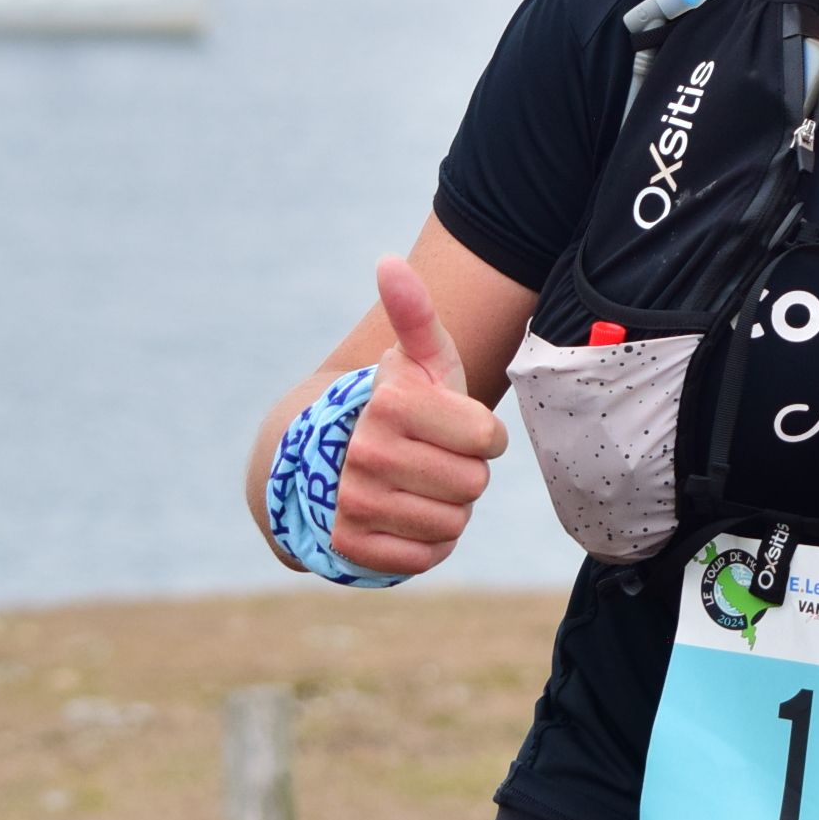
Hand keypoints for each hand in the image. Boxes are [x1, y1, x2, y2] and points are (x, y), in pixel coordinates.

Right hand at [327, 256, 510, 577]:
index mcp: (390, 403)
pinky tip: (409, 518)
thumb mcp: (415, 360)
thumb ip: (414, 314)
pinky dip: (429, 543)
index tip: (457, 426)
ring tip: (421, 486)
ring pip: (453, 522)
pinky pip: (426, 557)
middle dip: (466, 474)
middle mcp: (366, 453)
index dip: (483, 435)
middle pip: (474, 484)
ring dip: (448, 509)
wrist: (331, 462)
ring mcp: (354, 503)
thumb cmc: (397, 407)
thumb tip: (389, 262)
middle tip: (435, 459)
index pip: (488, 438)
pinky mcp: (351, 547)